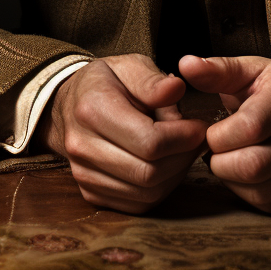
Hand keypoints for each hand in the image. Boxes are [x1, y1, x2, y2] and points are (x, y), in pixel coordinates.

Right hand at [34, 54, 207, 213]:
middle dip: (183, 158)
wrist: (70, 103)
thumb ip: (152, 80)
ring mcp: (83, 174)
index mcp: (92, 109)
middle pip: (149, 173)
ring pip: (145, 194)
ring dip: (175, 175)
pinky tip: (167, 165)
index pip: (149, 141)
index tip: (200, 126)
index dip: (183, 138)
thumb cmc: (107, 81)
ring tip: (183, 150)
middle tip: (197, 140)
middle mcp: (82, 146)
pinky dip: (160, 189)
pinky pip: (136, 204)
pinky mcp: (90, 192)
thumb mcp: (130, 65)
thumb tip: (177, 89)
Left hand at [179, 54, 270, 212]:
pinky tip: (244, 173)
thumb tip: (185, 65)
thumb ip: (220, 70)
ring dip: (232, 180)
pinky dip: (248, 192)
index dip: (218, 136)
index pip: (250, 127)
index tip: (210, 130)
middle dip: (221, 162)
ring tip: (227, 160)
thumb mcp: (257, 69)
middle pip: (255, 165)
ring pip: (263, 190)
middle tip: (214, 150)